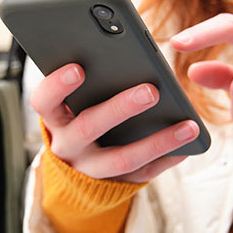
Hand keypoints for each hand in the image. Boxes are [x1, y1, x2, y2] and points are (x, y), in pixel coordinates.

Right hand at [30, 64, 199, 182]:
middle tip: (150, 91)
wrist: (76, 165)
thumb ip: (90, 77)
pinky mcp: (114, 182)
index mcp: (55, 116)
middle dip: (120, 108)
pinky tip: (188, 146)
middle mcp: (67, 143)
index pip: (44, 101)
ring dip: (157, 141)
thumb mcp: (75, 99)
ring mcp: (89, 167)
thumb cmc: (81, 112)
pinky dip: (166, 159)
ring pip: (121, 158)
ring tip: (188, 126)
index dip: (58, 85)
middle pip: (89, 127)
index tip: (78, 68)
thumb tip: (123, 49)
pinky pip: (142, 173)